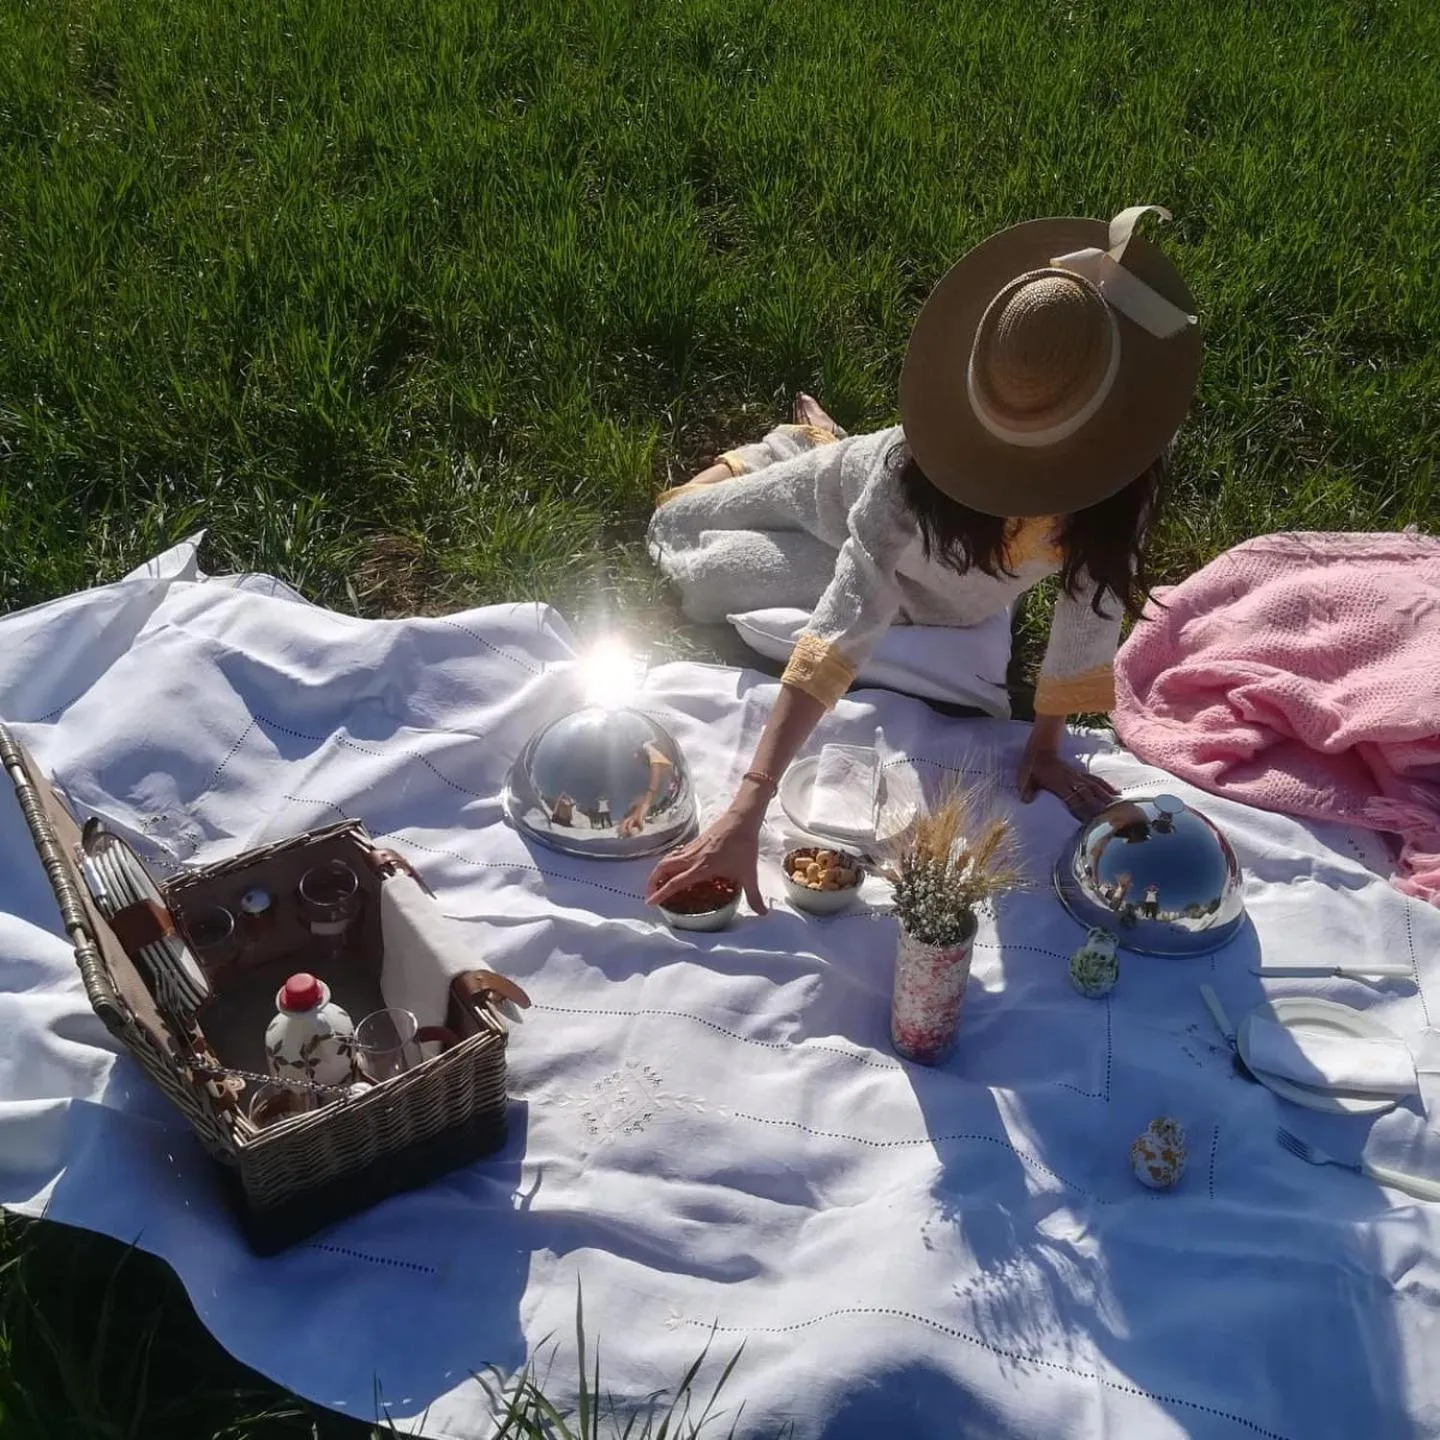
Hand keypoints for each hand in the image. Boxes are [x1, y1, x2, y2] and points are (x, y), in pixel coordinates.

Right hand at [646, 805, 766, 913]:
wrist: (742, 819)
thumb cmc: (744, 846)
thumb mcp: (749, 873)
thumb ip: (754, 896)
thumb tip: (763, 914)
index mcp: (702, 868)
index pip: (676, 883)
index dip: (661, 893)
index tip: (650, 903)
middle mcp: (692, 858)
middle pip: (663, 868)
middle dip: (652, 882)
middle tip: (650, 894)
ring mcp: (692, 848)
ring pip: (667, 859)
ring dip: (658, 871)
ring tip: (657, 883)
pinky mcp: (695, 842)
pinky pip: (676, 853)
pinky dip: (669, 862)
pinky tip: (675, 868)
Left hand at [1017, 729, 1117, 820]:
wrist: (1041, 748)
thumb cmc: (1032, 767)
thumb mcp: (1025, 778)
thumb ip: (1027, 789)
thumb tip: (1026, 801)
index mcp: (1057, 783)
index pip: (1071, 799)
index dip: (1079, 810)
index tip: (1088, 821)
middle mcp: (1071, 780)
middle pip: (1087, 794)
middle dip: (1097, 807)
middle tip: (1108, 819)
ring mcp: (1077, 776)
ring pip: (1094, 786)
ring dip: (1106, 797)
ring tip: (1116, 807)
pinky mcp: (1080, 773)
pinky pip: (1095, 779)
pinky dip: (1106, 786)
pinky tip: (1116, 792)